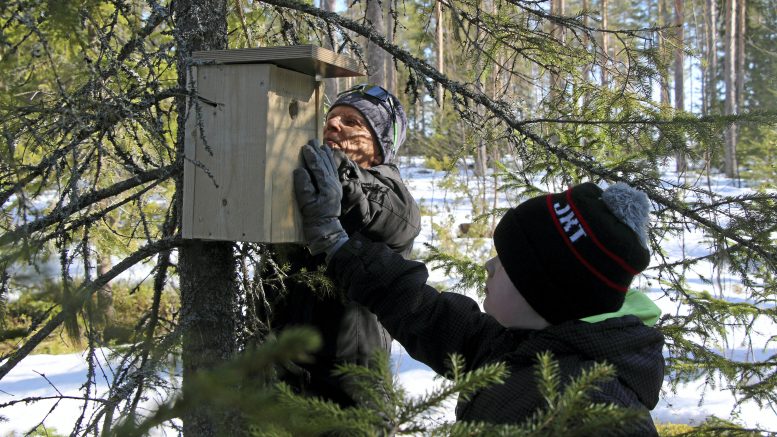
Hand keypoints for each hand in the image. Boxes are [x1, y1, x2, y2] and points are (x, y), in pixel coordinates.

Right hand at [293, 139, 348, 257]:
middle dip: (319, 152)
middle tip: (313, 140)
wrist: (326, 230)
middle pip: (326, 164)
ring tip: (322, 145)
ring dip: (326, 155)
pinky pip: (333, 172)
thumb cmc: (314, 219)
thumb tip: (300, 170)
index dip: (311, 156)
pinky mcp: (335, 190)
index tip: (305, 147)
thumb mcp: (306, 204)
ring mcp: (336, 186)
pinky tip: (327, 159)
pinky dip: (330, 163)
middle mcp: (334, 184)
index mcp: (327, 187)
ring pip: (331, 167)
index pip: (318, 167)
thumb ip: (303, 186)